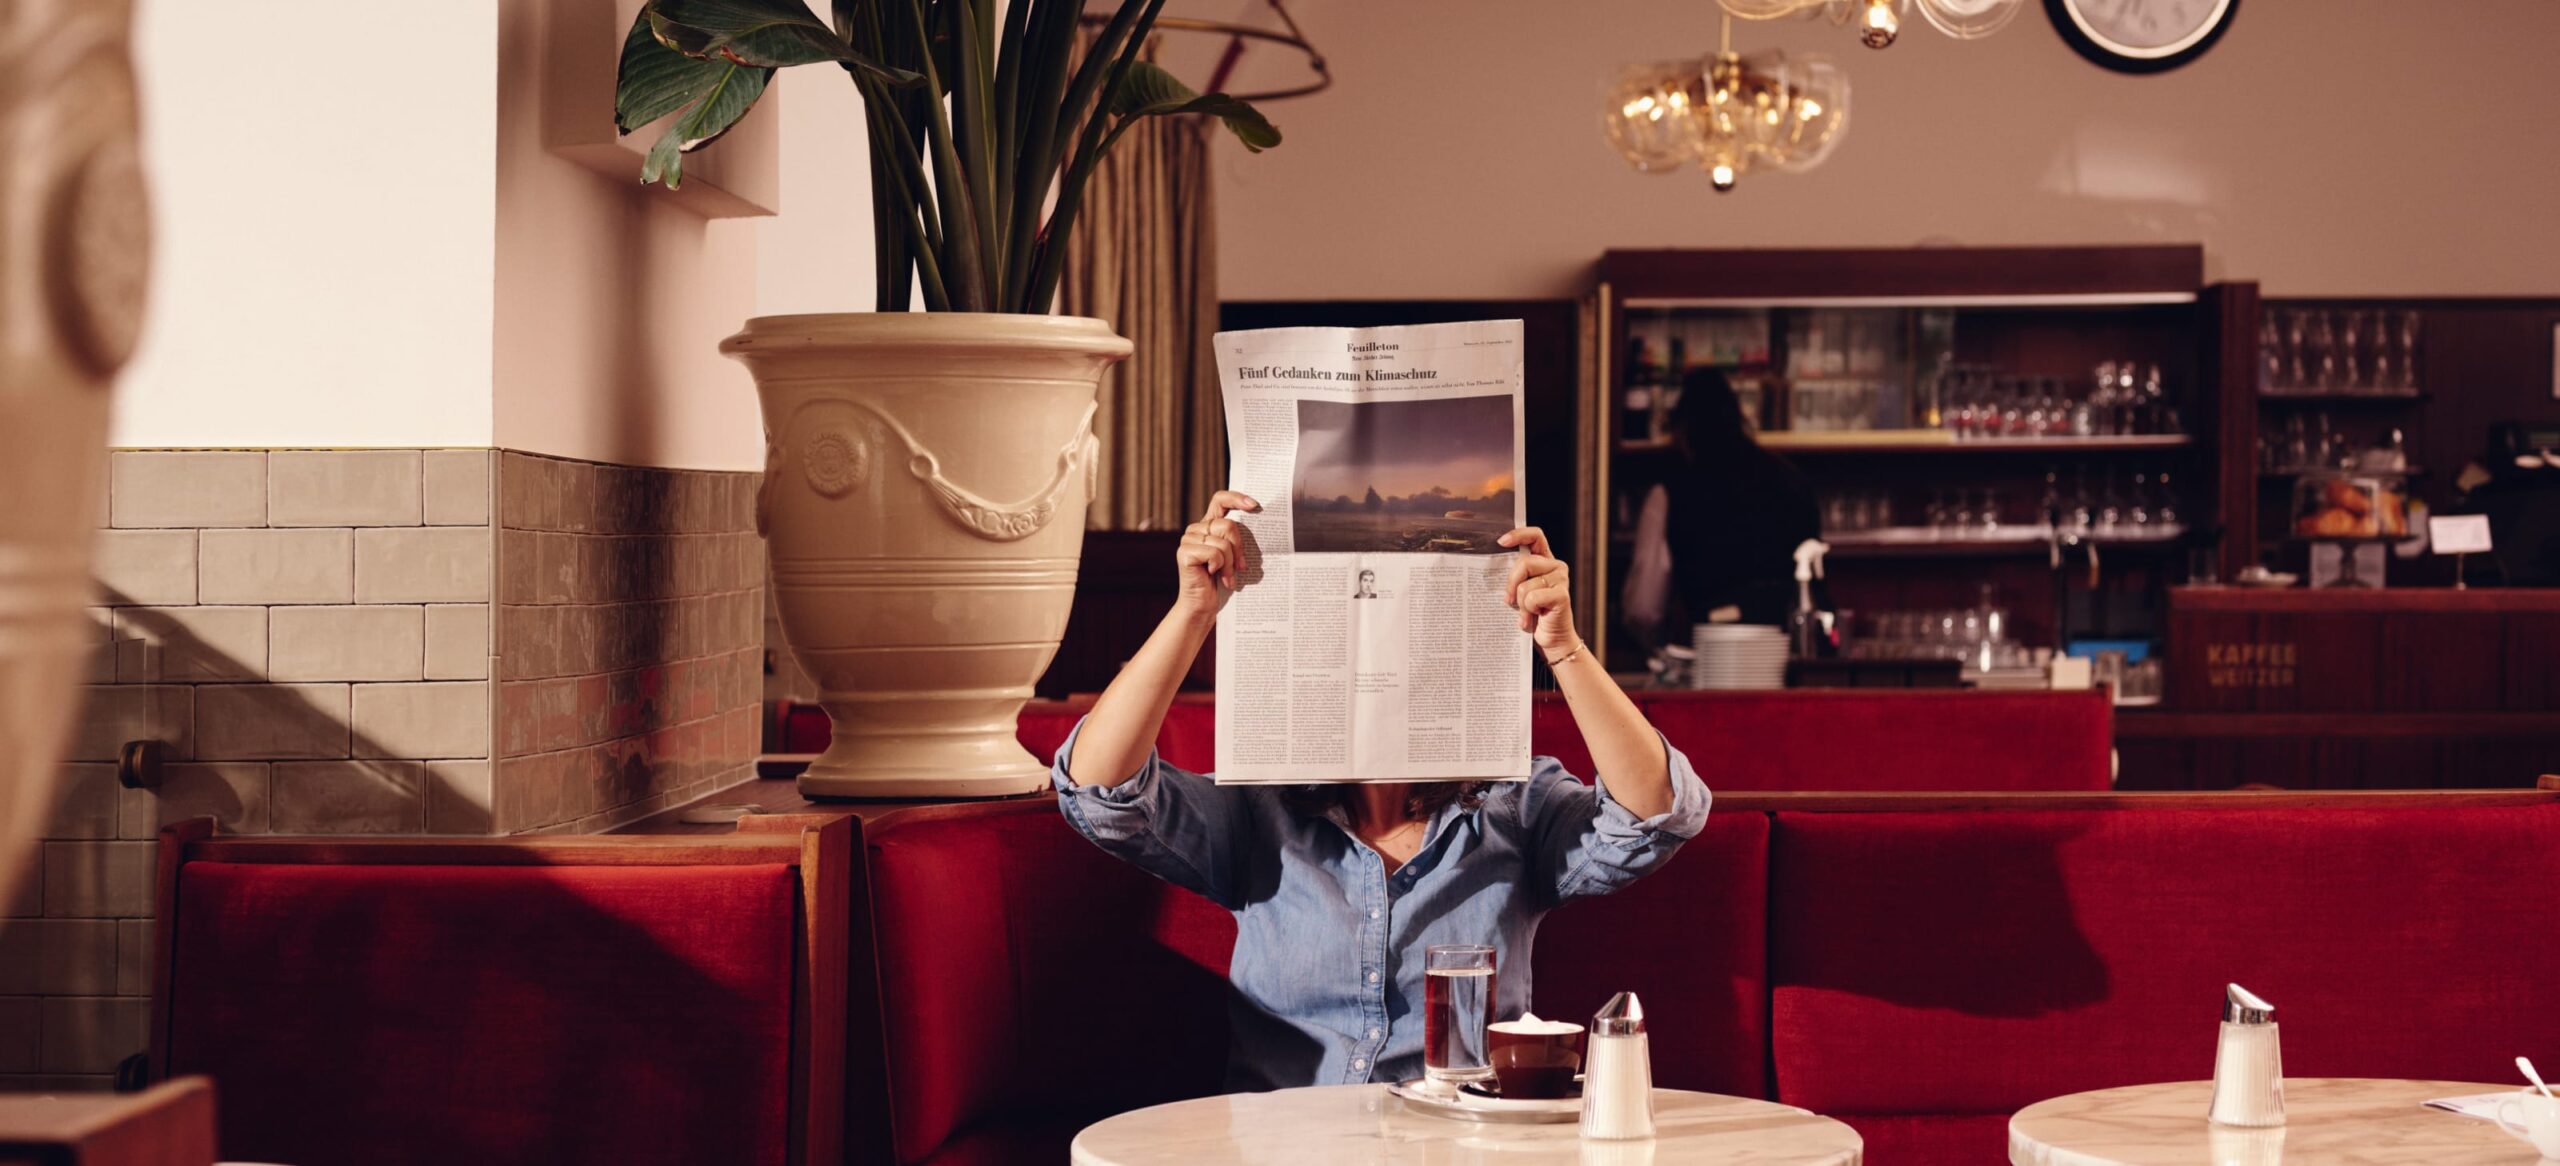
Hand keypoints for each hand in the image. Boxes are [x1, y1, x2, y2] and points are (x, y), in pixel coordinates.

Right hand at [1175, 491, 1259, 619]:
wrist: (1204, 605)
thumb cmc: (1221, 581)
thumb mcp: (1233, 556)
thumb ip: (1236, 539)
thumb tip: (1256, 523)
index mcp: (1208, 524)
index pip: (1220, 500)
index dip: (1236, 498)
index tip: (1254, 506)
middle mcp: (1197, 528)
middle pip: (1228, 525)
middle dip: (1239, 549)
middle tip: (1241, 567)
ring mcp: (1188, 539)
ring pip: (1223, 542)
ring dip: (1230, 564)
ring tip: (1228, 577)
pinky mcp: (1184, 553)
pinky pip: (1215, 553)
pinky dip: (1220, 568)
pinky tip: (1216, 577)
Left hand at [1499, 526, 1578, 656]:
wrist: (1551, 640)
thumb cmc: (1533, 615)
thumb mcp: (1520, 592)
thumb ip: (1514, 578)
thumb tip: (1491, 568)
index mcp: (1544, 561)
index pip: (1535, 536)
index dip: (1519, 534)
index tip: (1501, 542)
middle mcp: (1555, 567)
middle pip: (1524, 563)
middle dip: (1511, 584)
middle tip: (1509, 601)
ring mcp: (1561, 580)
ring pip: (1525, 585)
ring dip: (1520, 604)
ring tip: (1526, 614)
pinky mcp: (1562, 595)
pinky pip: (1533, 598)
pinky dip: (1528, 611)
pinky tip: (1532, 619)